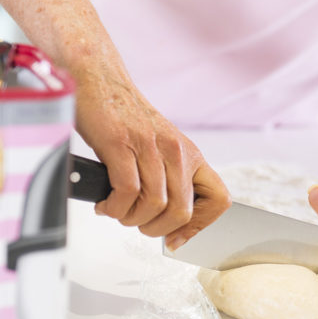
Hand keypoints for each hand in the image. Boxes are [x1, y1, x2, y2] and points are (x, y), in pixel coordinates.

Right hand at [73, 73, 229, 249]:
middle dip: (156, 229)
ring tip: (117, 211)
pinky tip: (105, 203)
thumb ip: (167, 179)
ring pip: (155, 204)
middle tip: (137, 224)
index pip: (219, 199)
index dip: (200, 226)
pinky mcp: (120, 143)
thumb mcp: (159, 148)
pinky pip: (127, 191)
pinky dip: (114, 207)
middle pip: (182, 211)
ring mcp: (149, 146)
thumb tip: (166, 221)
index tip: (177, 238)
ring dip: (132, 219)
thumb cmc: (124, 118)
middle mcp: (176, 150)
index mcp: (190, 154)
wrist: (98, 80)